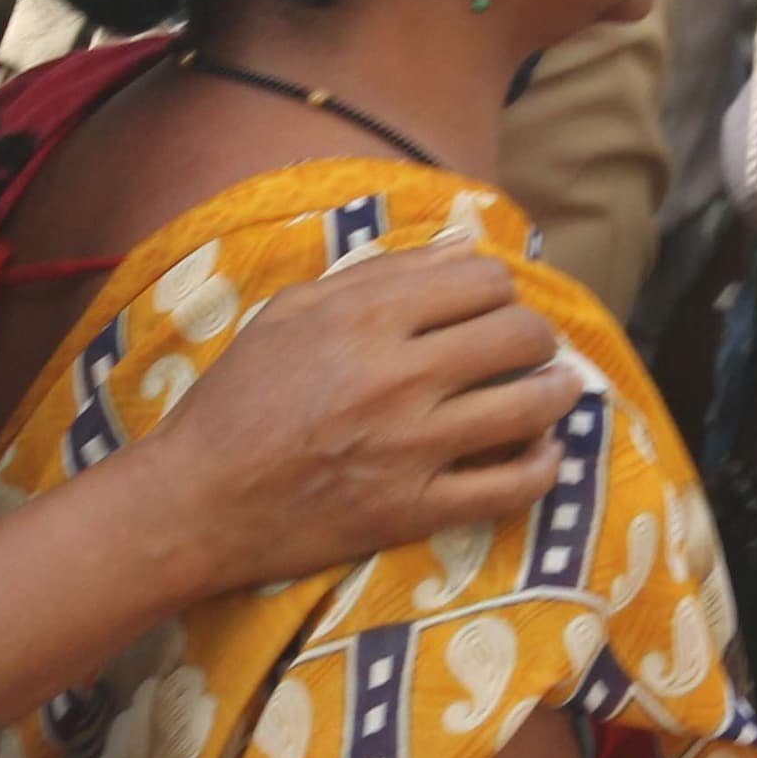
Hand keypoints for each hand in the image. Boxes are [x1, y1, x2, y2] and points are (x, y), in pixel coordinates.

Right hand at [148, 246, 580, 592]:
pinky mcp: (416, 510)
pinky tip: (544, 455)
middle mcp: (399, 375)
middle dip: (537, 336)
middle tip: (530, 347)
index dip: (500, 289)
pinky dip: (544, 468)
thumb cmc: (236, 398)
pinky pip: (511, 488)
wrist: (198, 500)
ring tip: (557, 390)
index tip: (493, 306)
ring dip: (558, 393)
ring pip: (529, 406)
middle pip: (518, 336)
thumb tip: (464, 247)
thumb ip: (381, 275)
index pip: (482, 282)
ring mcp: (413, 446)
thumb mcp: (292, 312)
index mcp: (366, 317)